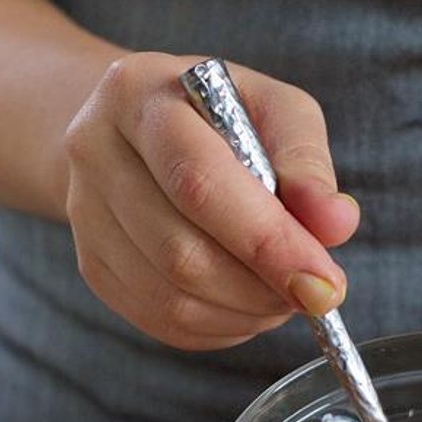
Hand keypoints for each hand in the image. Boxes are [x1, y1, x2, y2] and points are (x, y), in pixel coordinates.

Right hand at [61, 52, 359, 349]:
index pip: (199, 182)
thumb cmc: (220, 116)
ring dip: (245, 312)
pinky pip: (161, 321)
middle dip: (262, 287)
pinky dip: (220, 326)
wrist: (137, 129)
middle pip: (180, 252)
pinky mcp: (92, 265)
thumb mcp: (274, 109)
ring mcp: (85, 215)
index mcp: (138, 95)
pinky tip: (248, 303)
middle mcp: (94, 153)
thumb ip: (307, 162)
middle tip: (315, 294)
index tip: (323, 284)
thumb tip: (336, 223)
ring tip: (283, 292)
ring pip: (170, 298)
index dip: (267, 242)